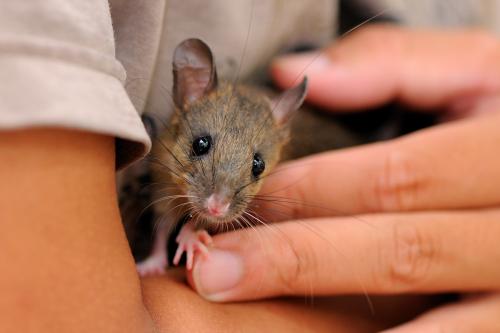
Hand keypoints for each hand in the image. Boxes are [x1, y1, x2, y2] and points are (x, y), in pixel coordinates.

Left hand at [187, 25, 499, 331]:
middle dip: (297, 262)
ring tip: (253, 314)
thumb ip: (398, 64)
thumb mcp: (486, 71)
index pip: (395, 177)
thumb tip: (302, 74)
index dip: (311, 191)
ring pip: (432, 324)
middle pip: (399, 250)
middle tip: (213, 271)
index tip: (245, 201)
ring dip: (336, 326)